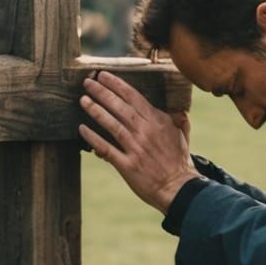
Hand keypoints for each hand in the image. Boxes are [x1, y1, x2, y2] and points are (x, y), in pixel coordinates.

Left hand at [79, 71, 198, 212]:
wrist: (179, 188)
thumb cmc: (180, 162)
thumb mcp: (183, 136)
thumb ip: (180, 120)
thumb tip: (180, 110)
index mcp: (158, 122)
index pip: (134, 97)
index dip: (117, 85)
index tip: (104, 76)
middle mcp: (146, 132)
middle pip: (120, 107)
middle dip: (102, 92)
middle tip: (87, 82)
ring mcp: (135, 148)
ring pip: (112, 124)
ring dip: (96, 110)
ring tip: (83, 100)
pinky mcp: (127, 165)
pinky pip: (107, 148)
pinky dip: (93, 138)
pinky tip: (82, 129)